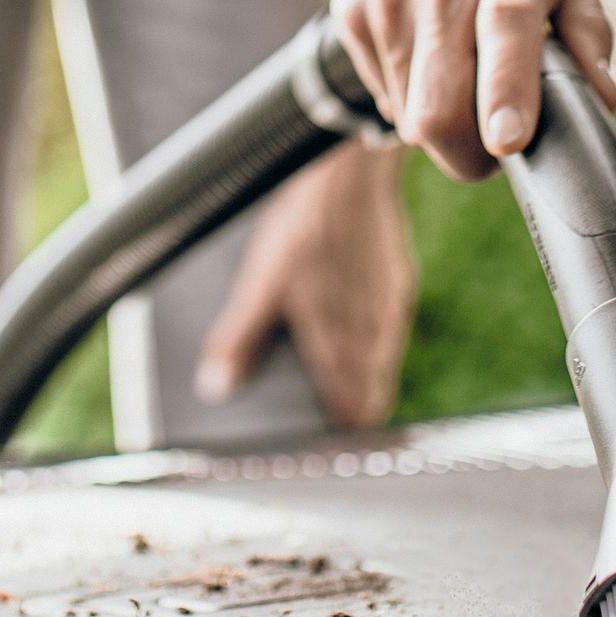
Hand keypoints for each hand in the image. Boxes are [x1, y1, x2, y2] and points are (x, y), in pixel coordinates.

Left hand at [194, 143, 416, 429]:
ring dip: (365, 379)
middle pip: (373, 397)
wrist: (350, 175)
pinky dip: (375, 345)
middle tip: (326, 417)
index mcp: (338, 346)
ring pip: (384, 365)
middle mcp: (372, 335)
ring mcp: (391, 309)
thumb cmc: (301, 228)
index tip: (324, 441)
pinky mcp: (400, 282)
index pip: (354, 414)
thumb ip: (238, 339)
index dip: (341, 433)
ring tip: (337, 381)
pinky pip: (391, 331)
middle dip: (353, 412)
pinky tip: (353, 330)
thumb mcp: (258, 285)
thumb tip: (216, 386)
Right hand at [329, 0, 615, 177]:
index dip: (505, 92)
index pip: (504, 30)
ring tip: (465, 81)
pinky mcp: (353, 12)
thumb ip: (588, 27)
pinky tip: (430, 56)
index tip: (508, 141)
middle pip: (436, 105)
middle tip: (495, 146)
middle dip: (468, 154)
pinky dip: (410, 97)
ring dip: (441, 125)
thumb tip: (603, 99)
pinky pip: (383, 93)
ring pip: (408, 114)